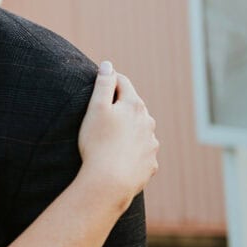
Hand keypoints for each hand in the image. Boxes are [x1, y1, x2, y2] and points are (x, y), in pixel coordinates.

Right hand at [77, 61, 158, 209]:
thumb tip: (108, 65)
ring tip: (112, 138)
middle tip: (103, 112)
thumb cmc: (97, 143)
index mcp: (134, 105)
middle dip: (121, 106)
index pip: (123, 83)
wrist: (109, 182)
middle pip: (134, 107)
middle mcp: (148, 122)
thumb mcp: (95, 108)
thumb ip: (103, 84)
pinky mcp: (150, 163)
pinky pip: (142, 152)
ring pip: (140, 130)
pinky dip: (133, 151)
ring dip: (129, 129)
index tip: (101, 83)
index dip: (110, 80)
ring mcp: (151, 144)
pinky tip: (120, 157)